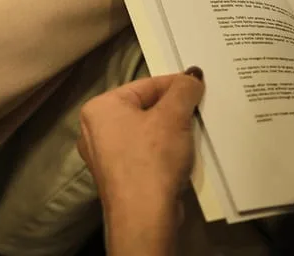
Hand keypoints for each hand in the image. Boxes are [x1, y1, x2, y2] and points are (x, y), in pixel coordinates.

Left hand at [78, 69, 203, 255]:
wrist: (144, 216)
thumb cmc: (152, 158)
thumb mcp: (173, 116)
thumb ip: (184, 90)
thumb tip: (192, 76)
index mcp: (100, 107)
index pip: (144, 85)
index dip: (175, 84)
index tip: (198, 85)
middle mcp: (94, 129)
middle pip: (143, 108)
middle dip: (172, 109)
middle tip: (199, 107)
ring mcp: (104, 156)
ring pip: (144, 132)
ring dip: (170, 130)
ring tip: (194, 129)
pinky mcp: (118, 177)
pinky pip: (144, 153)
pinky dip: (163, 151)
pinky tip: (182, 153)